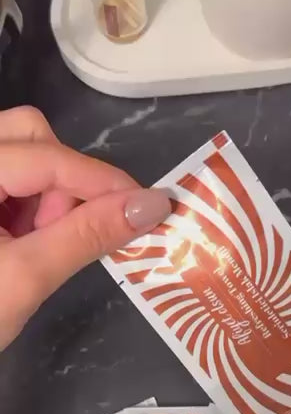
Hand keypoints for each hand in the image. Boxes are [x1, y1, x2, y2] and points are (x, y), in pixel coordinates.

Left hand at [0, 106, 170, 349]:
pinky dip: (32, 206)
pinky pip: (9, 180)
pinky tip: (28, 242)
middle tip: (75, 233)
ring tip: (44, 244)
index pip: (44, 155)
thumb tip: (153, 206)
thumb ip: (88, 235)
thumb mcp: (26, 278)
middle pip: (29, 136)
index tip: (149, 206)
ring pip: (22, 154)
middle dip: (67, 181)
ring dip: (51, 194)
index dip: (101, 180)